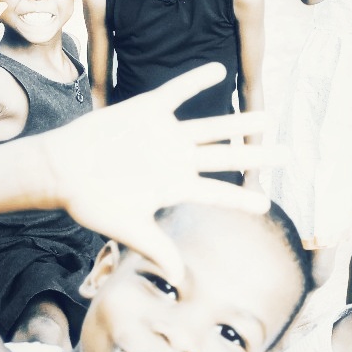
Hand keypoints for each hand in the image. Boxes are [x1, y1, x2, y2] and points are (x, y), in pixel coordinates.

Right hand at [38, 63, 281, 280]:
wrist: (61, 170)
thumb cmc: (91, 202)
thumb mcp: (128, 228)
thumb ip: (157, 248)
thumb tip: (181, 280)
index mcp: (175, 188)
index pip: (218, 195)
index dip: (242, 199)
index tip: (267, 204)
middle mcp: (176, 160)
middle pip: (227, 158)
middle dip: (259, 155)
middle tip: (291, 154)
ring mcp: (164, 135)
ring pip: (213, 126)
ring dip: (240, 122)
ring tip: (269, 116)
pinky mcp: (147, 110)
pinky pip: (177, 93)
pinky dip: (196, 81)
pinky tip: (220, 71)